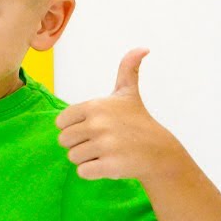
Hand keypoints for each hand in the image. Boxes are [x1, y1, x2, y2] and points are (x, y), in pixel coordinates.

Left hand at [56, 48, 182, 181]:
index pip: (60, 123)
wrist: (160, 152)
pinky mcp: (110, 166)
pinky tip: (110, 164)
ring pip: (72, 157)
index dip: (74, 128)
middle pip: (64, 141)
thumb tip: (142, 48)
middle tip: (101, 142)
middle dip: (79, 145)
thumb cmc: (137, 122)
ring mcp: (105, 145)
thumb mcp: (129, 94)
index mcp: (95, 106)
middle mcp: (98, 124)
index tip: (94, 127)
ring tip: (107, 153)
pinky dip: (93, 172)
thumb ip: (127, 69)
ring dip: (87, 159)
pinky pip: (82, 172)